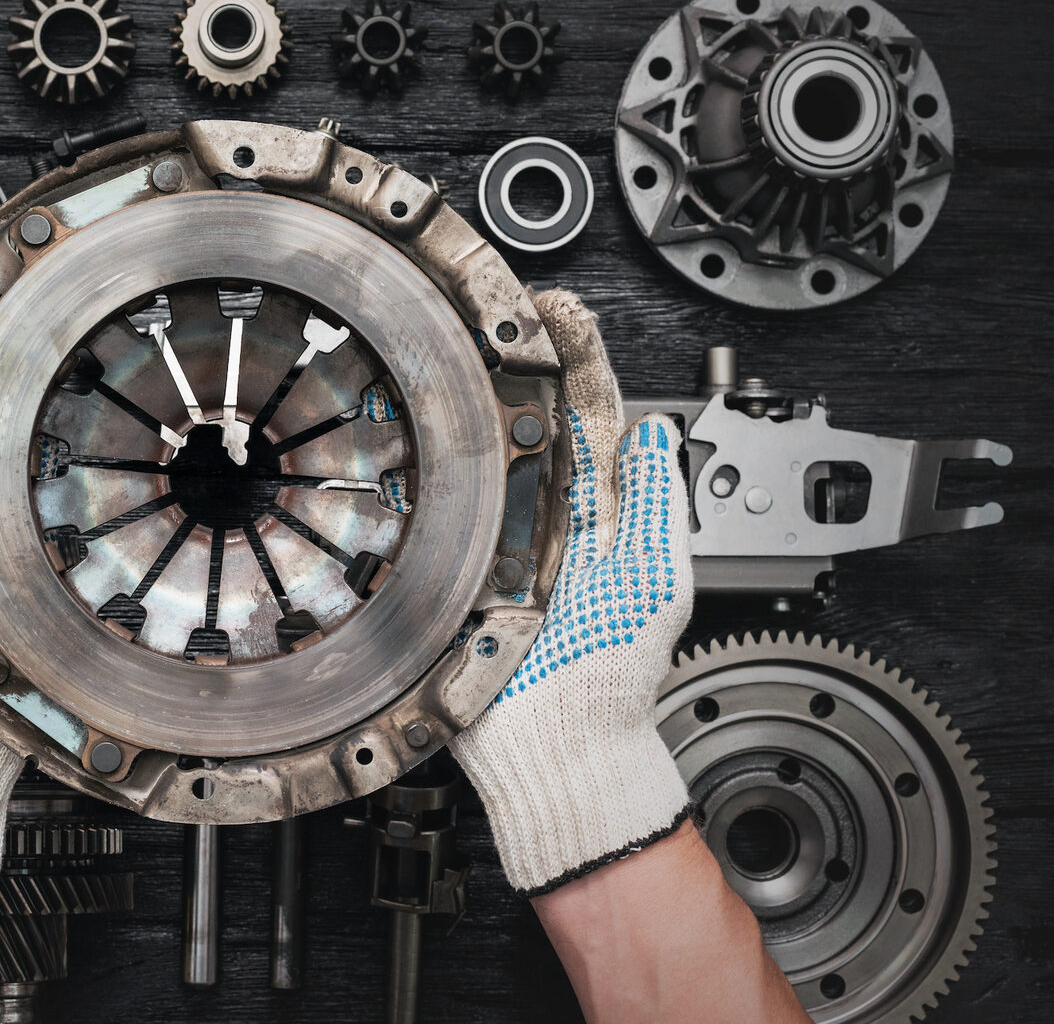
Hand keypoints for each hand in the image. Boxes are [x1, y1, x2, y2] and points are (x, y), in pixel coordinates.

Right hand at [451, 288, 693, 894]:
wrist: (556, 748)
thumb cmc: (613, 678)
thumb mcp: (658, 581)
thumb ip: (659, 504)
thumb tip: (661, 434)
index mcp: (596, 513)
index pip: (585, 415)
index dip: (573, 358)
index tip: (557, 310)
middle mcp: (539, 518)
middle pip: (519, 420)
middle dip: (504, 359)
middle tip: (486, 304)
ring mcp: (488, 542)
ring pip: (467, 456)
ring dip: (450, 402)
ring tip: (438, 347)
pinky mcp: (444, 571)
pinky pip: (422, 510)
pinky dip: (405, 469)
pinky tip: (392, 428)